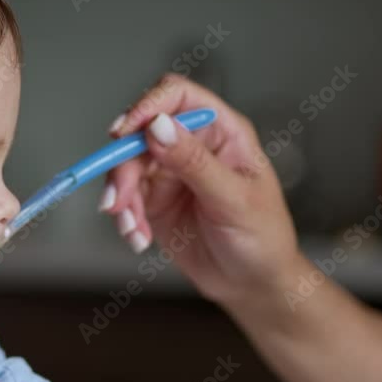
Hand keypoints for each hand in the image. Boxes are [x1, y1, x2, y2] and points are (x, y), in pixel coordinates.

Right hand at [101, 73, 304, 307]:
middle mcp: (190, 145)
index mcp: (220, 131)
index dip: (147, 106)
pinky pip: (124, 197)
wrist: (252, 285)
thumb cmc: (262, 238)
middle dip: (123, 165)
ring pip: (124, 165)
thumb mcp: (232, 199)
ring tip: (131, 227)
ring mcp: (169, 172)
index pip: (177, 96)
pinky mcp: (152, 200)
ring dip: (120, 196)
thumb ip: (193, 162)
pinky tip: (138, 238)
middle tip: (120, 198)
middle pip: (139, 132)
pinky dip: (123, 218)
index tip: (125, 133)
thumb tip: (158, 127)